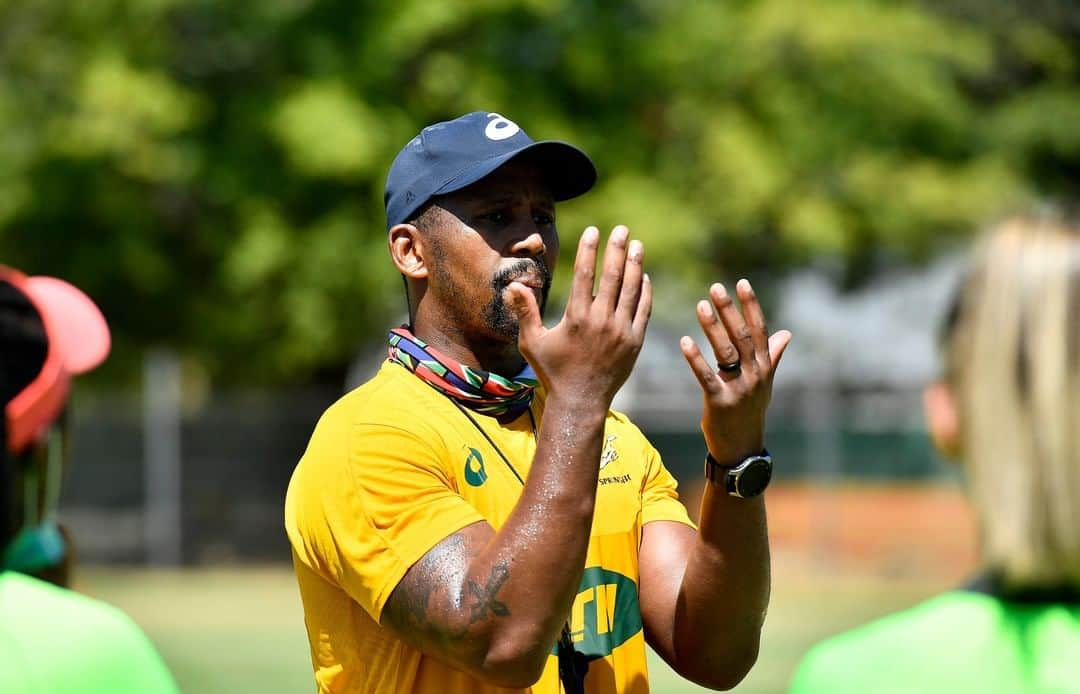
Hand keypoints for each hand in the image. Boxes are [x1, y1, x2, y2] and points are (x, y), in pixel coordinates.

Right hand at [507, 225, 651, 407]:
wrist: (580, 402)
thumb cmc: (552, 372)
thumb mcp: (532, 342)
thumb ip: (525, 312)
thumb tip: (513, 285)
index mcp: (576, 318)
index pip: (585, 274)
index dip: (589, 249)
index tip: (593, 230)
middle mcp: (601, 322)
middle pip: (612, 276)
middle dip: (617, 249)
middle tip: (622, 229)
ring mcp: (621, 332)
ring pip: (632, 290)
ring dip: (635, 265)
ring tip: (637, 245)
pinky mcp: (635, 342)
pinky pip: (643, 310)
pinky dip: (645, 291)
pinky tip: (644, 276)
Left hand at [680, 280, 791, 464]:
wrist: (742, 448)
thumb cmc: (751, 411)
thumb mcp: (765, 382)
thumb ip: (773, 355)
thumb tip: (786, 332)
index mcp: (764, 366)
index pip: (759, 329)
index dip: (750, 305)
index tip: (741, 283)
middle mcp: (755, 375)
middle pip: (742, 336)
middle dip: (729, 310)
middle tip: (715, 287)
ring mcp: (739, 389)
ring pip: (726, 352)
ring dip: (712, 327)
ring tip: (700, 306)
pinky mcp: (720, 402)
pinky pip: (707, 377)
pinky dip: (695, 358)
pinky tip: (684, 341)